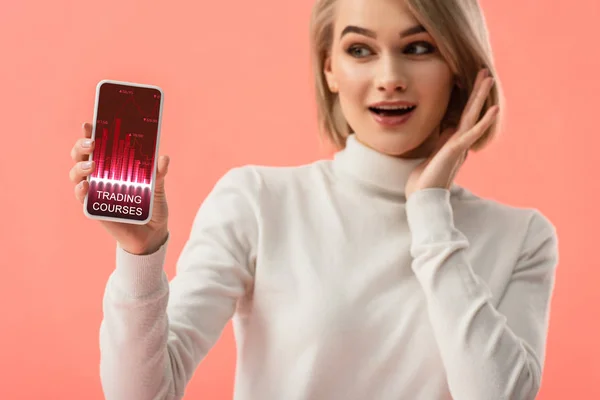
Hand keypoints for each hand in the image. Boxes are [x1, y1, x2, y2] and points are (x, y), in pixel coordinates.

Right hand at [69, 122, 169, 254]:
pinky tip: (86, 186)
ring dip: (80, 167)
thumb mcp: (157, 187)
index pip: (98, 145)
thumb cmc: (151, 205)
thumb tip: (163, 158)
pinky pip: (82, 198)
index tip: (90, 123)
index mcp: (114, 165)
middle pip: (81, 156)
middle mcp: (100, 176)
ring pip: (77, 174)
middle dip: (81, 146)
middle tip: (91, 143)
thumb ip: (158, 173)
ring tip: (91, 166)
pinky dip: (81, 190)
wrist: (152, 233)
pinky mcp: (95, 208)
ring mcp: (95, 191)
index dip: (91, 133)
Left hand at [405, 68, 498, 198]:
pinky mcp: (456, 150)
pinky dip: (484, 120)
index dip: (467, 100)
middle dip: (477, 91)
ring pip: (473, 116)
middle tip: (485, 72)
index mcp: (452, 143)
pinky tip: (493, 108)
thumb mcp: (431, 157)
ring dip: (481, 96)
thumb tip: (446, 131)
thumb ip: (440, 144)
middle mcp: (459, 142)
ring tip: (488, 78)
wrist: (423, 200)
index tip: (471, 83)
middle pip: (470, 111)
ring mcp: (459, 145)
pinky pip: (473, 132)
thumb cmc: (423, 182)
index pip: (462, 116)